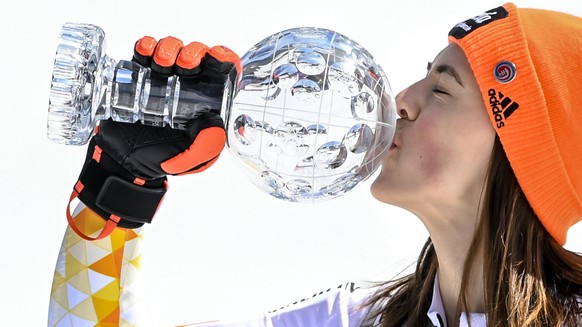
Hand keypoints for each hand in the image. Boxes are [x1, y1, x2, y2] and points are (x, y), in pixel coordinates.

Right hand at [66, 36, 239, 239]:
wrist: (122, 159)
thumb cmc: (159, 159)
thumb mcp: (190, 160)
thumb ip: (205, 147)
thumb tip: (215, 123)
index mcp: (207, 102)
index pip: (224, 72)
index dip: (223, 58)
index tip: (212, 60)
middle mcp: (189, 86)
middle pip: (199, 54)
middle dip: (192, 52)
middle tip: (183, 66)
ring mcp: (165, 77)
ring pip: (173, 47)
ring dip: (169, 48)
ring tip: (161, 64)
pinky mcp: (141, 73)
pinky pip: (146, 50)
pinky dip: (146, 46)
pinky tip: (144, 54)